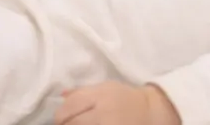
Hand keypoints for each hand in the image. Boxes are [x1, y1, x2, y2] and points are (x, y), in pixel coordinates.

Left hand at [55, 82, 179, 124]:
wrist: (149, 112)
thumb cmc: (125, 99)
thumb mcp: (106, 88)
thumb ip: (82, 92)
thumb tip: (61, 96)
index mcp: (99, 95)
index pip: (69, 106)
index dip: (60, 116)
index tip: (61, 120)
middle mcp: (102, 112)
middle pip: (71, 123)